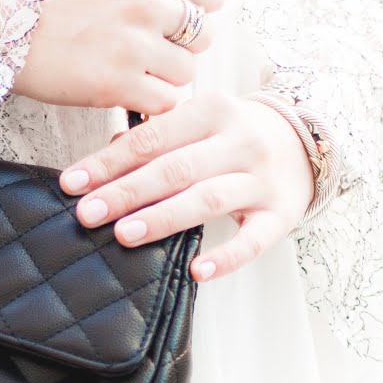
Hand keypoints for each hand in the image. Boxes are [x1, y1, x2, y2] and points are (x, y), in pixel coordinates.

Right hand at [12, 0, 240, 116]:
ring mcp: (132, 44)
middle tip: (143, 42)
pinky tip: (125, 85)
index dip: (196, 8)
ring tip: (130, 64)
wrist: (4, 23)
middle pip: (203, 36)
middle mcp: (145, 0)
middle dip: (180, 44)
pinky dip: (150, 99)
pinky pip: (164, 101)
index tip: (167, 15)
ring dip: (165, 74)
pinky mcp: (117, 84)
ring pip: (185, 72)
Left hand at [58, 91, 316, 281]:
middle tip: (88, 213)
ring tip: (125, 235)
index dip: (110, 162)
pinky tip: (198, 271)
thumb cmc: (236, 134)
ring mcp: (261, 179)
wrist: (309, 141)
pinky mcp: (280, 214)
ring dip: (164, 218)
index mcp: (213, 110)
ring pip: (208, 199)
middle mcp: (239, 141)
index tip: (73, 183)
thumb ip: (157, 136)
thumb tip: (107, 154)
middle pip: (175, 168)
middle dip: (127, 191)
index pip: (152, 138)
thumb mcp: (201, 121)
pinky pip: (253, 240)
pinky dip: (227, 256)